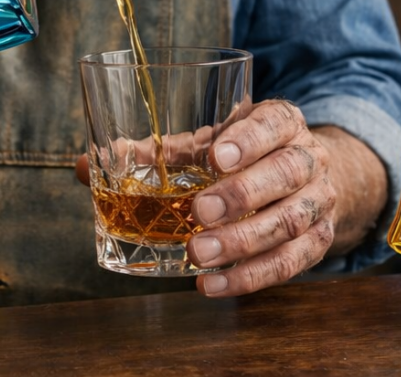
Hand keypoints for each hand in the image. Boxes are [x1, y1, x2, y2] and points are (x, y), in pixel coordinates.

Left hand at [75, 99, 343, 295]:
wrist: (304, 176)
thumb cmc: (240, 153)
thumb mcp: (204, 143)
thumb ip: (154, 152)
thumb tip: (84, 166)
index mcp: (279, 121)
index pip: (271, 124)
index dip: (247, 140)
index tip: (214, 156)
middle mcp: (308, 157)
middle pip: (285, 175)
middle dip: (241, 195)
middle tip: (199, 212)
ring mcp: (319, 201)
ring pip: (289, 223)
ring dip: (242, 243)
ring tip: (197, 255)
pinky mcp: (318, 242)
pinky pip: (290, 264)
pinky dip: (250, 277)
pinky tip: (212, 283)